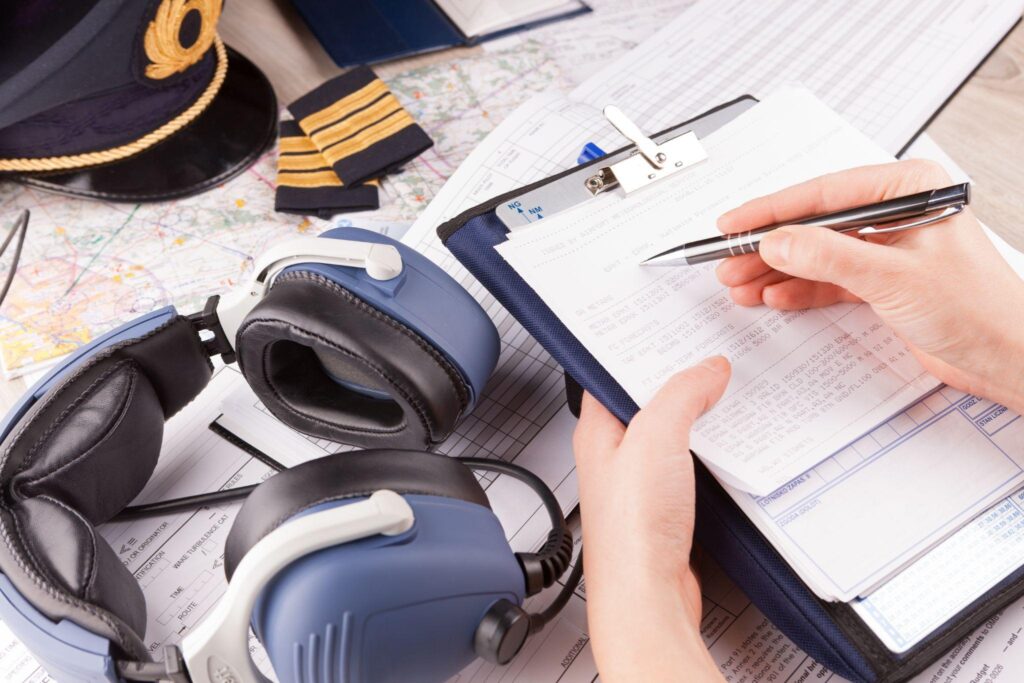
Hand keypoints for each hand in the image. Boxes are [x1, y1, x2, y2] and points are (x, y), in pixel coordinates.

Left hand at [573, 357, 730, 681]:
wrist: (648, 600)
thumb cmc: (631, 534)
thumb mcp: (655, 440)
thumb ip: (680, 395)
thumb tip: (706, 368)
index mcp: (598, 432)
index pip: (614, 374)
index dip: (642, 350)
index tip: (673, 333)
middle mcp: (616, 455)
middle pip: (649, 402)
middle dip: (680, 381)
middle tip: (711, 361)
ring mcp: (643, 482)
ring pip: (674, 434)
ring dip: (700, 418)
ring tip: (726, 396)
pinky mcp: (669, 507)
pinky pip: (693, 466)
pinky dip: (713, 453)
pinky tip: (732, 447)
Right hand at [716, 160, 1023, 413]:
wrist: (1009, 358)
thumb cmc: (980, 310)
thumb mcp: (894, 278)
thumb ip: (830, 257)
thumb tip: (779, 241)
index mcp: (908, 190)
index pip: (825, 194)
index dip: (772, 210)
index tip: (734, 223)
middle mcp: (896, 214)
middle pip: (814, 224)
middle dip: (768, 246)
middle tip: (729, 261)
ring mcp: (888, 250)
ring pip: (816, 254)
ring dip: (777, 271)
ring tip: (739, 283)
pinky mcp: (883, 284)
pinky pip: (829, 280)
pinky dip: (800, 290)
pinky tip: (773, 296)